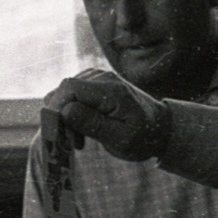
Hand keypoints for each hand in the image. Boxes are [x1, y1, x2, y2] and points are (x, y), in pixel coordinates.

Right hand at [44, 70, 170, 162]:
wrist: (161, 128)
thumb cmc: (143, 137)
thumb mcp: (120, 139)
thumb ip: (93, 124)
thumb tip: (65, 110)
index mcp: (111, 90)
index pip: (70, 88)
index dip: (56, 107)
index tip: (56, 131)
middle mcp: (103, 77)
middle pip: (65, 88)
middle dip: (60, 114)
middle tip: (69, 139)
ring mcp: (99, 78)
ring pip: (66, 91)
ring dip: (65, 114)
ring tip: (78, 137)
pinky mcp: (95, 83)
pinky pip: (73, 93)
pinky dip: (72, 111)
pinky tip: (81, 128)